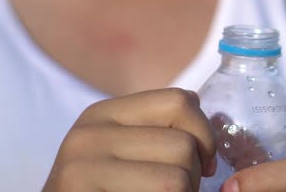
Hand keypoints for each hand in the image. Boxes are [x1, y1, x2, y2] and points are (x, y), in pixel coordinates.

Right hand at [42, 88, 216, 191]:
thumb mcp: (119, 154)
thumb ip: (153, 132)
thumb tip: (203, 109)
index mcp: (103, 114)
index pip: (180, 101)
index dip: (204, 136)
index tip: (202, 166)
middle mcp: (89, 132)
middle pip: (184, 145)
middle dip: (193, 178)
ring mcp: (82, 165)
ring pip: (177, 179)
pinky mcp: (81, 191)